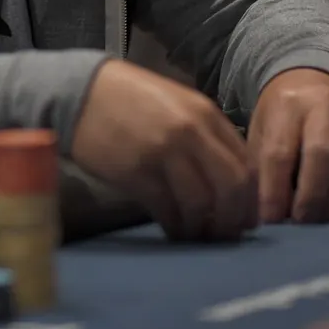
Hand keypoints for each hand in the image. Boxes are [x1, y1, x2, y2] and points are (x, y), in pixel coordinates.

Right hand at [71, 60, 256, 241]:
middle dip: (234, 218)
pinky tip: (173, 231)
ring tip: (196, 235)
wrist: (78, 92)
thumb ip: (205, 134)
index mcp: (206, 114)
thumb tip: (230, 180)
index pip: (247, 165)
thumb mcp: (176, 104)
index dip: (250, 199)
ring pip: (202, 204)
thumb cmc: (128, 98)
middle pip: (233, 188)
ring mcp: (164, 153)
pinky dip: (176, 228)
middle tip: (226, 234)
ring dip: (203, 228)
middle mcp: (192, 133)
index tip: (244, 217)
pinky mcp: (137, 173)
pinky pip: (169, 211)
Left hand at [248, 69, 328, 224]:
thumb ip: (260, 163)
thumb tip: (262, 211)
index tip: (269, 219)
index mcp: (285, 104)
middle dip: (308, 196)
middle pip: (320, 155)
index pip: (279, 152)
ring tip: (315, 220)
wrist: (316, 75)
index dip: (274, 191)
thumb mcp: (261, 126)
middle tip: (297, 224)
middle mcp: (322, 106)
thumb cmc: (280, 110)